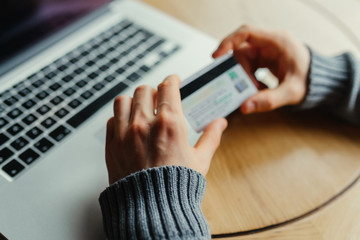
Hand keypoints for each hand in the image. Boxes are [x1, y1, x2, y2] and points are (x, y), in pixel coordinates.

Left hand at [105, 75, 227, 183]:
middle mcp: (145, 124)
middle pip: (145, 90)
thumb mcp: (200, 160)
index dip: (172, 80)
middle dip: (154, 91)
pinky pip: (112, 120)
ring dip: (133, 100)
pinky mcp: (112, 144)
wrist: (152, 208)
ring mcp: (125, 133)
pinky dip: (120, 118)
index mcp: (170, 124)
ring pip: (124, 100)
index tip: (173, 81)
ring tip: (140, 107)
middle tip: (158, 98)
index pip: (168, 87)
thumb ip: (211, 137)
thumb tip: (220, 123)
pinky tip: (128, 125)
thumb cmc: (176, 186)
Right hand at [213, 25, 310, 113]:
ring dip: (244, 77)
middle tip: (245, 89)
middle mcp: (269, 43)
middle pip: (241, 51)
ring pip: (243, 61)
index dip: (228, 42)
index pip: (246, 33)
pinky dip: (249, 79)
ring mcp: (266, 50)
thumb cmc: (310, 81)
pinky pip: (248, 67)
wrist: (320, 81)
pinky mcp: (264, 59)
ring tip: (255, 91)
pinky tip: (258, 89)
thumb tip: (244, 107)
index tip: (216, 56)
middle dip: (240, 72)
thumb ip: (269, 100)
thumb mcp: (291, 92)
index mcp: (277, 41)